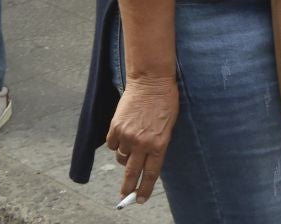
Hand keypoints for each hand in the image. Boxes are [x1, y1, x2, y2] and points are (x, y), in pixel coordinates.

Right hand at [107, 75, 179, 206]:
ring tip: (131, 144)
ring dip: (125, 156)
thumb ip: (158, 144)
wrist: (151, 81)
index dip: (145, 188)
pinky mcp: (115, 127)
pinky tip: (122, 135)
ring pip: (121, 157)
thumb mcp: (168, 126)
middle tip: (124, 197)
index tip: (140, 199)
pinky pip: (112, 145)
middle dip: (129, 187)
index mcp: (159, 144)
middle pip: (133, 173)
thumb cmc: (165, 102)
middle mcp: (142, 143)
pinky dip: (116, 143)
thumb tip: (148, 159)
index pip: (151, 173)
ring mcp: (127, 136)